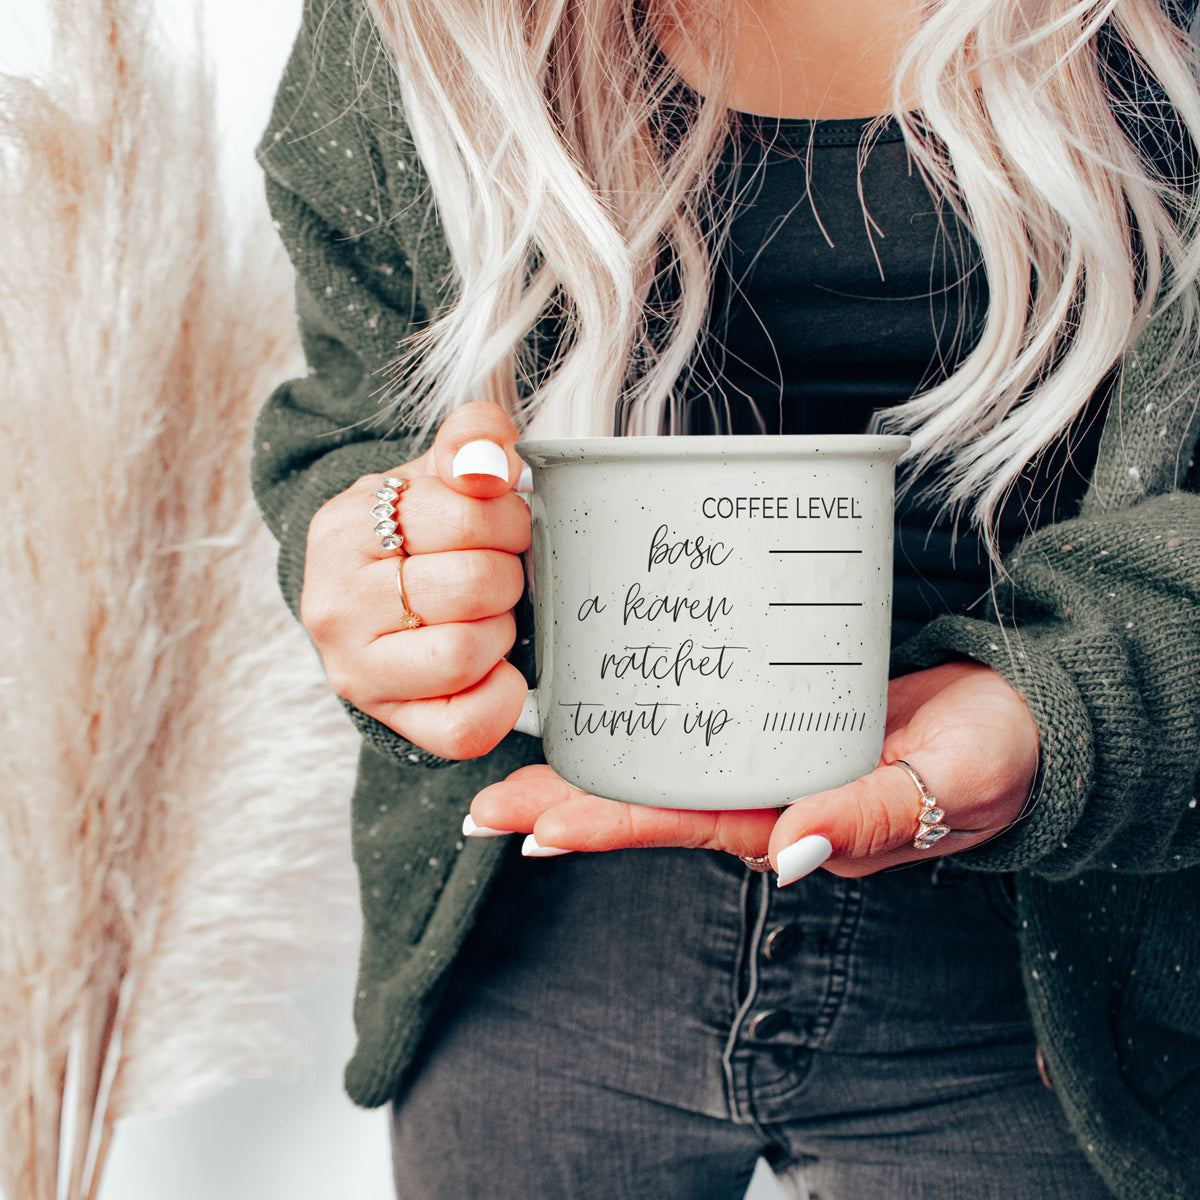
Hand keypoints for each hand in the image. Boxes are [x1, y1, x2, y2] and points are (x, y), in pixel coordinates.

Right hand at [301, 400, 531, 758]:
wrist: (369, 592)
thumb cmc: (417, 530)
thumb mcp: (436, 469)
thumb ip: (471, 439)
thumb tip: (486, 465)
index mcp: (345, 528)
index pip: (467, 517)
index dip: (507, 519)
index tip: (499, 525)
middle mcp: (335, 604)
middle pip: (474, 585)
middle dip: (507, 575)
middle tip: (496, 572)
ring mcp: (355, 669)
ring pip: (466, 653)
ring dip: (500, 630)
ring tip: (486, 615)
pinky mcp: (389, 718)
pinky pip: (465, 725)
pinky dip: (500, 696)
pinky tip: (495, 668)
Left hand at [468, 662, 1038, 880]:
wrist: (1022, 722)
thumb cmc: (993, 756)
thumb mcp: (946, 784)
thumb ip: (873, 816)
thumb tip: (791, 855)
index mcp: (800, 824)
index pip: (684, 827)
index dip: (607, 827)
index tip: (532, 829)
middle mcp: (770, 803)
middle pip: (652, 807)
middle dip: (568, 807)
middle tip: (483, 808)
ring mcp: (769, 766)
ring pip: (665, 772)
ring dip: (591, 772)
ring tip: (514, 768)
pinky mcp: (778, 724)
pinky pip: (700, 733)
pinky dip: (645, 728)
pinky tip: (604, 716)